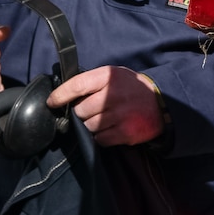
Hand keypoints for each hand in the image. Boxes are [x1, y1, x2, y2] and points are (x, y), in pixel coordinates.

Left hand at [47, 66, 164, 146]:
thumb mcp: (114, 75)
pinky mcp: (125, 132)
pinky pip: (100, 139)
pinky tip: (111, 128)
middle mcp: (113, 95)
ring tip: (104, 119)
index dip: (60, 95)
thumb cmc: (131, 88)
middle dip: (81, 113)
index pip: (77, 85)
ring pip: (88, 127)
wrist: (162, 103)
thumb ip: (92, 82)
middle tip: (91, 111)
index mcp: (108, 77)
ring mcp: (119, 115)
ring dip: (91, 126)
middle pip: (80, 111)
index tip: (51, 102)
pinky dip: (101, 136)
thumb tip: (63, 95)